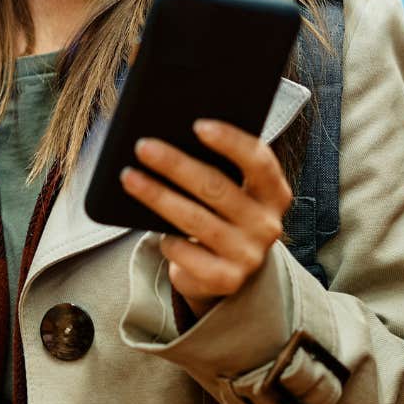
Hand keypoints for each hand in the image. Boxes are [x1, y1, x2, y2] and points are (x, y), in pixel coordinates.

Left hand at [118, 119, 292, 314]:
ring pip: (195, 219)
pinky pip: (186, 253)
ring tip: (129, 177)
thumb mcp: (227, 191)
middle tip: (143, 146)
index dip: (230, 141)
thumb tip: (170, 135)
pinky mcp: (227, 279)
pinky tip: (152, 230)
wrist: (223, 271)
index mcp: (274, 194)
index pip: (259, 161)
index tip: (197, 124)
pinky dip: (168, 240)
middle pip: (217, 188)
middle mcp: (267, 224)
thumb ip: (214, 165)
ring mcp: (249, 254)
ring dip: (158, 196)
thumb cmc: (218, 215)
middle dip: (176, 164)